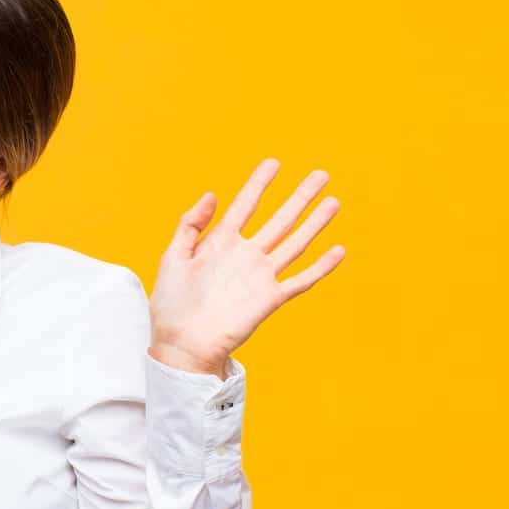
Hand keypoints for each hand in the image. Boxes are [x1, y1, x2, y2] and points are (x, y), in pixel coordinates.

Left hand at [148, 158, 345, 378]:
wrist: (181, 346)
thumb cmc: (171, 305)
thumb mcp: (173, 258)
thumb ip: (190, 225)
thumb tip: (213, 194)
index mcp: (220, 243)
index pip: (245, 205)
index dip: (259, 183)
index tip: (274, 162)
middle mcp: (244, 256)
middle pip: (279, 219)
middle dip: (299, 197)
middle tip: (321, 174)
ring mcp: (259, 276)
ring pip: (294, 244)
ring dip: (315, 223)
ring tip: (333, 202)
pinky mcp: (269, 299)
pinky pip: (300, 281)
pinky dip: (320, 267)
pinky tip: (338, 250)